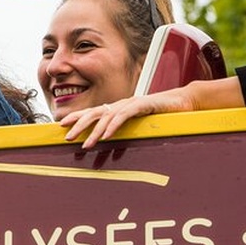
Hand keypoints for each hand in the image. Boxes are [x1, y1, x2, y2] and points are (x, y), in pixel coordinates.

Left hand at [59, 77, 243, 148]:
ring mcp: (131, 103)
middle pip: (94, 113)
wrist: (184, 101)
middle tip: (66, 137)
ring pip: (107, 116)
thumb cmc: (161, 114)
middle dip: (78, 125)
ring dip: (94, 131)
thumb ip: (125, 129)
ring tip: (85, 144)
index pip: (92, 112)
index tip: (61, 126)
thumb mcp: (139, 124)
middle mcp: (121, 104)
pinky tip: (106, 135)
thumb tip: (110, 142)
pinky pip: (124, 116)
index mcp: (118, 108)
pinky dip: (114, 125)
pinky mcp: (143, 105)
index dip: (76, 117)